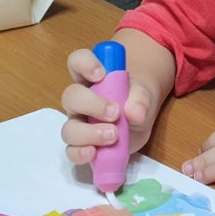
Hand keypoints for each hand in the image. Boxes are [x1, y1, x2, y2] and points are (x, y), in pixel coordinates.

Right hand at [61, 48, 156, 164]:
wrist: (139, 120)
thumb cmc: (136, 99)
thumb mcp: (145, 94)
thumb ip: (142, 98)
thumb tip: (135, 113)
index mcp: (92, 77)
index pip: (77, 61)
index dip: (84, 64)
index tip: (101, 74)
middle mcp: (81, 100)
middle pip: (71, 97)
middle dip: (91, 104)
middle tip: (115, 113)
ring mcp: (79, 123)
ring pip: (69, 128)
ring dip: (89, 134)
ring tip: (113, 135)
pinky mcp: (84, 144)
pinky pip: (72, 151)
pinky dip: (80, 154)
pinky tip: (94, 153)